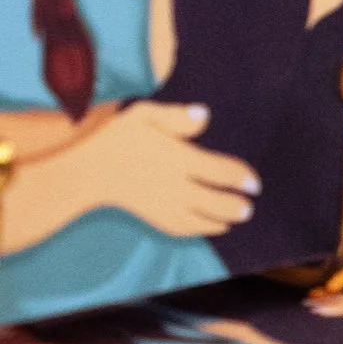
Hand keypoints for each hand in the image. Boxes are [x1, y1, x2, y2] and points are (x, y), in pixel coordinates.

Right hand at [4, 99, 261, 248]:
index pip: (219, 170)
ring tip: (239, 216)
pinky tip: (215, 226)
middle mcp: (174, 185)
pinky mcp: (155, 217)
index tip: (254, 183)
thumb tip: (205, 115)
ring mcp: (164, 205)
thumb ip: (176, 116)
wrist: (88, 169)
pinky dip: (202, 229)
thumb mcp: (143, 114)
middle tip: (250, 206)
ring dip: (224, 219)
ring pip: (202, 219)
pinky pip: (183, 228)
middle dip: (237, 205)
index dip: (241, 178)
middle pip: (215, 200)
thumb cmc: (117, 137)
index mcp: (177, 158)